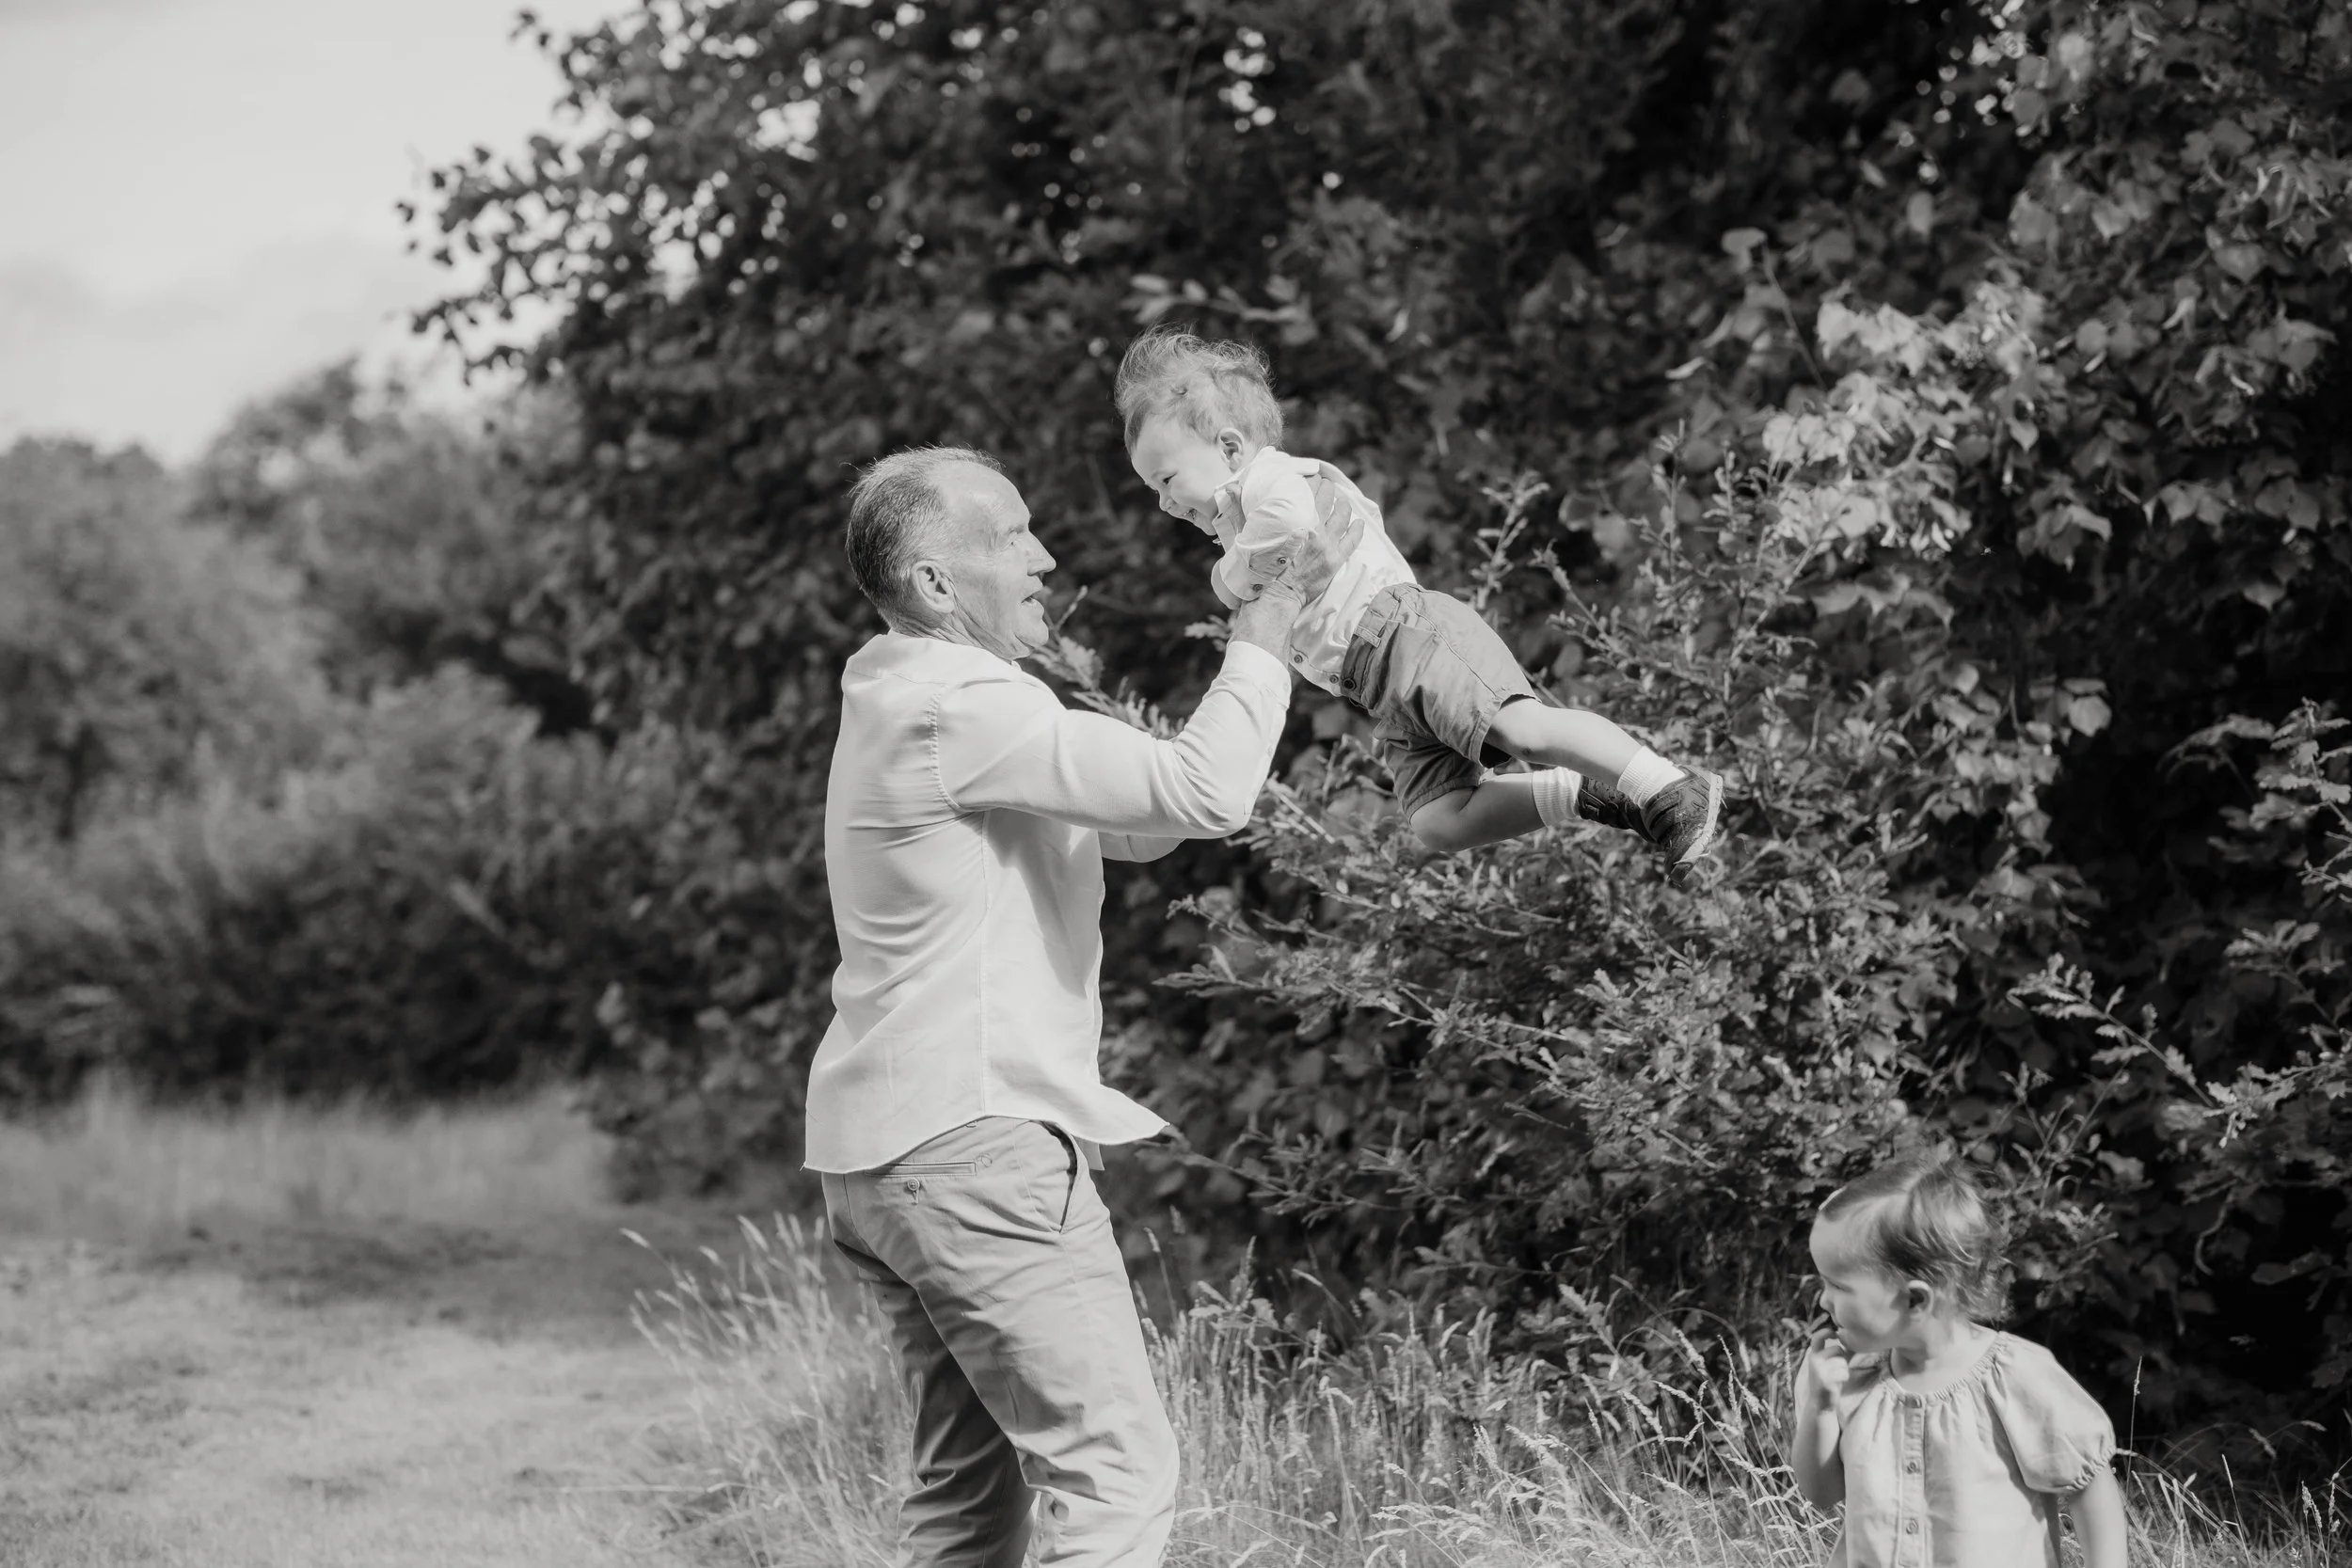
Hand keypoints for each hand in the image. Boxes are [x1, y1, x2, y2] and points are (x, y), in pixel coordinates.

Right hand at [1248, 472, 1364, 601]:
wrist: (1275, 596)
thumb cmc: (1259, 567)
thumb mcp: (1249, 534)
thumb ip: (1243, 510)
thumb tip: (1232, 488)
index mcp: (1295, 520)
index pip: (1308, 492)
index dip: (1311, 483)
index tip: (1311, 480)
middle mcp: (1314, 529)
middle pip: (1327, 500)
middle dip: (1328, 489)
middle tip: (1326, 485)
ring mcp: (1327, 545)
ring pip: (1342, 516)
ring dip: (1343, 505)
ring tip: (1342, 501)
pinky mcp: (1335, 560)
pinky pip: (1352, 540)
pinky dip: (1357, 529)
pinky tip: (1358, 522)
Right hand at [1799, 1324, 1854, 1406]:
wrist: (1820, 1403)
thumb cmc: (1829, 1382)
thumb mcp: (1831, 1366)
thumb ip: (1840, 1353)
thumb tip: (1854, 1341)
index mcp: (1813, 1355)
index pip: (1818, 1337)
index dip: (1827, 1332)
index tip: (1835, 1333)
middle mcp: (1813, 1360)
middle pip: (1837, 1350)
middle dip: (1843, 1359)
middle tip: (1837, 1370)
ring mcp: (1818, 1370)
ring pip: (1842, 1362)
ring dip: (1844, 1370)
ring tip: (1837, 1378)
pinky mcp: (1825, 1380)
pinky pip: (1843, 1373)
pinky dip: (1844, 1378)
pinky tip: (1837, 1384)